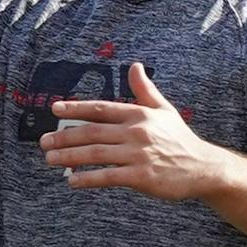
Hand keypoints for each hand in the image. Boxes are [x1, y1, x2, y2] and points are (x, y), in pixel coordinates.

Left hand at [42, 63, 226, 199]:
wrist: (203, 167)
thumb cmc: (180, 139)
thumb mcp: (164, 110)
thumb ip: (145, 90)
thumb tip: (135, 66)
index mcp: (139, 113)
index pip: (100, 108)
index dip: (75, 108)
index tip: (54, 109)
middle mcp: (136, 131)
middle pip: (92, 132)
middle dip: (64, 136)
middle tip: (43, 142)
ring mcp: (138, 154)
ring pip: (96, 153)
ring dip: (69, 156)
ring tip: (50, 159)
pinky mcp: (141, 176)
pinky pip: (108, 177)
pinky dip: (87, 178)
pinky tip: (72, 180)